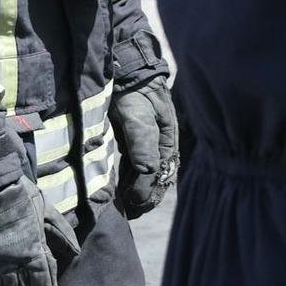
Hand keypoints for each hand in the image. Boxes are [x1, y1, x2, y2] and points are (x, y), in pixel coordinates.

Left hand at [113, 80, 179, 218]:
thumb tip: (147, 171)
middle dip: (144, 199)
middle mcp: (161, 147)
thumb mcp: (138, 115)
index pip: (160, 176)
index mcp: (167, 142)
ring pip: (146, 178)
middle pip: (157, 181)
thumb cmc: (134, 93)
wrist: (126, 72)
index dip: (147, 193)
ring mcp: (148, 147)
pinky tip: (118, 192)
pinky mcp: (135, 145)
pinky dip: (129, 183)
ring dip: (136, 193)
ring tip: (122, 208)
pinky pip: (135, 170)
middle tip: (128, 213)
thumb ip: (142, 142)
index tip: (132, 204)